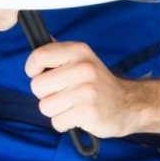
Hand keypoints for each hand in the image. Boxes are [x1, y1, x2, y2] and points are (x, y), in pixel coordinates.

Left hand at [26, 41, 151, 138]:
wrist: (128, 105)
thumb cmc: (97, 84)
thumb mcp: (83, 59)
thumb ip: (60, 52)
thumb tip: (40, 37)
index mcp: (78, 51)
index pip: (39, 56)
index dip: (32, 69)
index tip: (39, 75)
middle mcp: (82, 68)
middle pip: (37, 86)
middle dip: (45, 95)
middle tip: (64, 94)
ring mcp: (86, 90)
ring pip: (45, 106)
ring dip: (55, 111)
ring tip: (72, 105)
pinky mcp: (88, 112)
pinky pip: (57, 122)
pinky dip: (64, 123)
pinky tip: (77, 116)